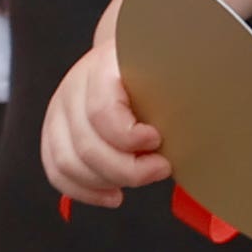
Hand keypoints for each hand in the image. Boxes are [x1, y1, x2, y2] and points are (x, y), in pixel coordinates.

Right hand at [38, 32, 170, 205]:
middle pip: (87, 145)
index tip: (158, 139)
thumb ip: (175, 98)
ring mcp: (59, 112)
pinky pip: (57, 171)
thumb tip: (197, 132)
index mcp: (102, 67)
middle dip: (127, 169)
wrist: (129, 57)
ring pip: (68, 163)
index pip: (102, 111)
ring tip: (138, 181)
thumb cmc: (155, 70)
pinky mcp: (54, 134)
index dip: (130, 136)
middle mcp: (73, 88)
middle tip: (160, 168)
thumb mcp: (168, 73)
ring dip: (106, 181)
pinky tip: (112, 195)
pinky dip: (84, 191)